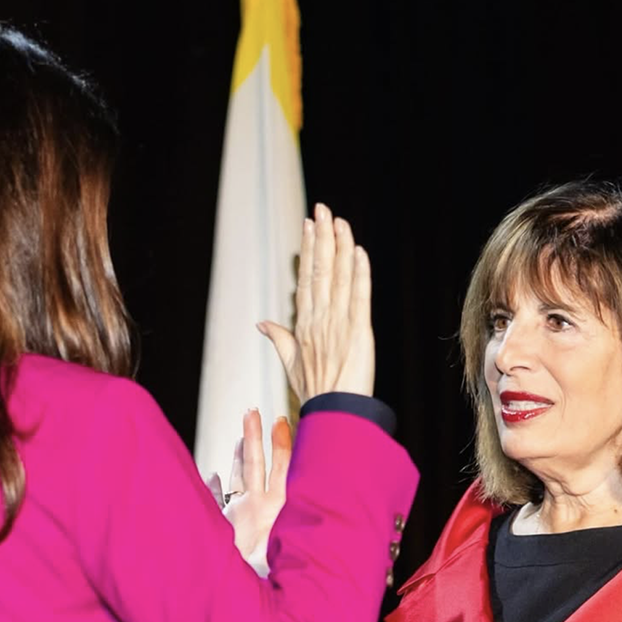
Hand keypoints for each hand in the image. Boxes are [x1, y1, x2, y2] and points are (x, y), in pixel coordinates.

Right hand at [214, 409, 293, 570]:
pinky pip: (220, 501)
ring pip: (242, 477)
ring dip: (242, 454)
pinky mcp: (228, 525)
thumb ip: (271, 521)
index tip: (280, 421)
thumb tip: (256, 493)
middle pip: (258, 463)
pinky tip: (212, 475)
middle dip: (256, 437)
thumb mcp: (278, 546)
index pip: (280, 468)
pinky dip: (214, 487)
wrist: (244, 597)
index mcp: (275, 508)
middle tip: (254, 411)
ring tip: (244, 433)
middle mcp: (260, 507)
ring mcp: (245, 514)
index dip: (280, 446)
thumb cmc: (266, 574)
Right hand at [256, 203, 375, 401]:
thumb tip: (262, 323)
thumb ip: (279, 338)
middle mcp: (318, 319)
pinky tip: (358, 252)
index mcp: (304, 324)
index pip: (307, 279)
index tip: (309, 226)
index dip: (309, 251)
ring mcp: (337, 324)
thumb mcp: (292, 363)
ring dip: (339, 247)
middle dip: (321, 238)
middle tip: (322, 209)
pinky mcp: (359, 331)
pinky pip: (359, 297)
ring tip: (339, 221)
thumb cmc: (314, 391)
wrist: (333, 412)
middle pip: (319, 271)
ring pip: (338, 278)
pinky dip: (359, 274)